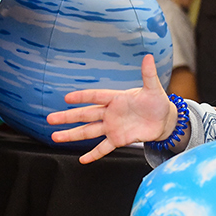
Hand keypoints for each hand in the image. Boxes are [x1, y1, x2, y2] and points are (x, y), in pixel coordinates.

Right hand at [47, 54, 173, 163]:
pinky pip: (104, 148)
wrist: (165, 120)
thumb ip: (148, 74)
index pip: (96, 96)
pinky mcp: (119, 139)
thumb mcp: (153, 88)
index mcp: (116, 98)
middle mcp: (110, 113)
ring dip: (72, 134)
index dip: (83, 97)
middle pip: (85, 114)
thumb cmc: (157, 102)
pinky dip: (94, 154)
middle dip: (68, 117)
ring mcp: (112, 127)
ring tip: (56, 136)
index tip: (67, 98)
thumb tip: (148, 56)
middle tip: (50, 119)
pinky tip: (82, 160)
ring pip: (88, 131)